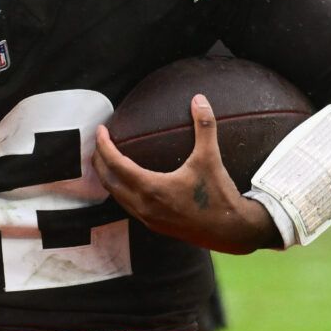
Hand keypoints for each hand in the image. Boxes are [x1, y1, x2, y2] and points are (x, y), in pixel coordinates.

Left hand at [92, 95, 277, 254]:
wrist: (230, 231)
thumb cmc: (219, 195)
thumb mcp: (211, 157)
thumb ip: (204, 126)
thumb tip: (199, 99)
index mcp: (151, 188)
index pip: (115, 164)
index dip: (104, 145)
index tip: (101, 130)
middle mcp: (143, 205)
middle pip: (108, 180)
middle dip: (99, 160)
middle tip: (100, 142)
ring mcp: (147, 218)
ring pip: (116, 196)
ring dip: (108, 177)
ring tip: (107, 159)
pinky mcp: (154, 225)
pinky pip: (127, 205)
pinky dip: (120, 190)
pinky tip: (127, 181)